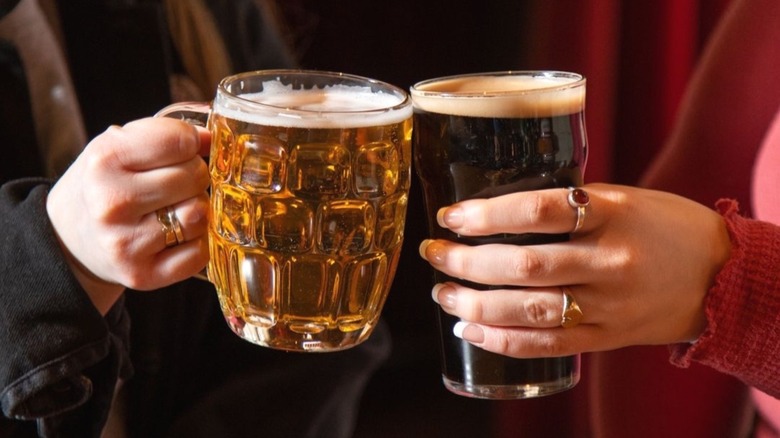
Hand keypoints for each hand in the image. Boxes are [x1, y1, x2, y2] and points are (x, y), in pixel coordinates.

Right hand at [47, 117, 210, 312]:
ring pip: (199, 215)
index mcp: (105, 159)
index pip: (180, 140)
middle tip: (177, 183)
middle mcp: (112, 201)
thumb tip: (215, 138)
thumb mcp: (121, 147)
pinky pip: (199, 253)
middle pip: (194, 177)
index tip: (182, 150)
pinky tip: (176, 237)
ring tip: (174, 208)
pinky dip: (197, 243)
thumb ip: (167, 135)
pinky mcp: (142, 275)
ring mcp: (126, 242)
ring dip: (196, 209)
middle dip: (195, 176)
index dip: (190, 143)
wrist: (70, 237)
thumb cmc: (107, 184)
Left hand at [418, 183, 730, 357]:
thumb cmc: (664, 227)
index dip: (486, 214)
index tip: (451, 216)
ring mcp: (608, 304)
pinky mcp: (606, 337)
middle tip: (435, 253)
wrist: (721, 277)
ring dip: (475, 304)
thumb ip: (568, 204)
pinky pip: (547, 344)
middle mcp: (609, 261)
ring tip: (443, 294)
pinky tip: (471, 331)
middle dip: (467, 261)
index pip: (538, 210)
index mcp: (613, 213)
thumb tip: (497, 209)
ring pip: (529, 309)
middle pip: (524, 264)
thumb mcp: (623, 198)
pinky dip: (503, 341)